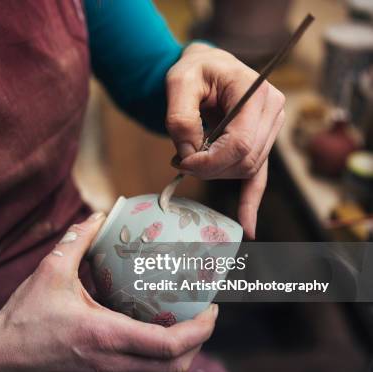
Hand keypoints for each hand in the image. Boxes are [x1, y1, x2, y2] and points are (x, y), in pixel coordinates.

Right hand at [0, 212, 217, 371]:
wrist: (0, 352)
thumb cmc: (25, 314)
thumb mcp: (50, 271)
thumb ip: (77, 240)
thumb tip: (99, 214)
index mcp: (104, 335)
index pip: (169, 345)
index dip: (201, 331)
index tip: (212, 309)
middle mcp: (110, 363)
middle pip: (173, 367)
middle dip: (198, 344)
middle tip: (202, 316)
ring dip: (179, 356)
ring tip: (183, 326)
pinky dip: (156, 362)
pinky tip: (149, 337)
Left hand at [165, 43, 285, 238]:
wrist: (206, 66)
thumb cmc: (193, 70)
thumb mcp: (178, 83)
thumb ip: (181, 117)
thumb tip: (189, 153)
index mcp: (256, 93)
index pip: (240, 144)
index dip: (210, 161)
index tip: (182, 160)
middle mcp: (272, 111)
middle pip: (244, 160)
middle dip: (208, 169)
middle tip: (179, 160)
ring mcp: (270, 129)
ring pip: (245, 170)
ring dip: (214, 173)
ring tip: (187, 158)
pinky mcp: (261, 143)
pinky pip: (259, 177)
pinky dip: (251, 201)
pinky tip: (248, 226)